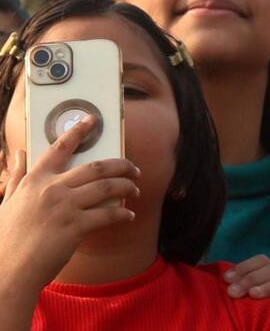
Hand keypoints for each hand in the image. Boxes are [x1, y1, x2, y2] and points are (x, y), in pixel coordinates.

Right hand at [0, 116, 138, 299]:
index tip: (93, 119)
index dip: (78, 131)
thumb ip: (16, 177)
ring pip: (107, 186)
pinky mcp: (75, 226)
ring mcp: (64, 207)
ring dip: (127, 186)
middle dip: (121, 164)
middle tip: (134, 168)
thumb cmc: (6, 239)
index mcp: (34, 181)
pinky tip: (128, 215)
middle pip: (96, 166)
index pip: (59, 148)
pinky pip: (108, 214)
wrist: (7, 271)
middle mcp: (51, 189)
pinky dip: (122, 213)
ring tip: (135, 189)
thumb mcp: (7, 202)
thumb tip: (16, 154)